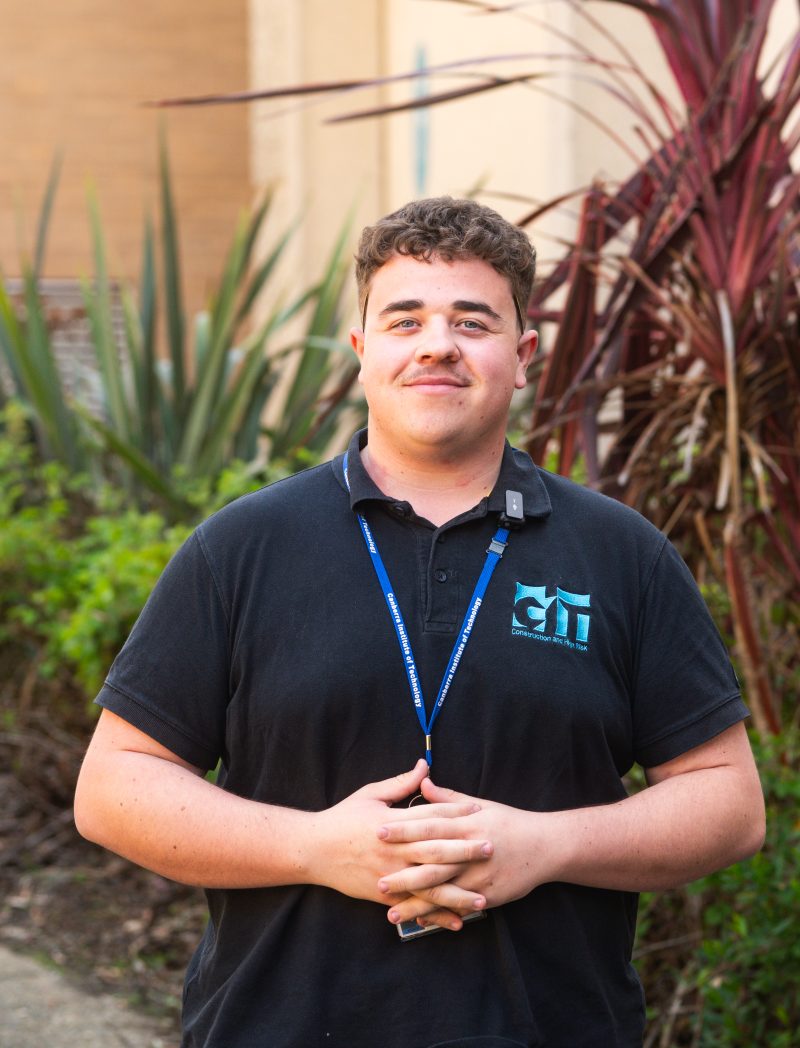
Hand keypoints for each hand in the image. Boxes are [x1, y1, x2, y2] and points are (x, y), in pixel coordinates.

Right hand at [306, 761, 488, 909]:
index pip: (428, 816)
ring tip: (483, 899)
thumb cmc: (343, 818)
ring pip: (428, 885)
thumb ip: (400, 784)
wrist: (313, 850)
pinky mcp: (383, 896)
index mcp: (391, 822)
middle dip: (464, 850)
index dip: (455, 813)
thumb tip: (425, 766)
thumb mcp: (370, 795)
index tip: (478, 811)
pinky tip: (457, 921)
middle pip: (434, 850)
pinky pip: (414, 906)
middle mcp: (392, 850)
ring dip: (457, 893)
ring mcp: (389, 875)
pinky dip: (435, 915)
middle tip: (490, 848)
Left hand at [376, 777, 552, 928]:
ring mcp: (478, 877)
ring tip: (390, 912)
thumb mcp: (479, 805)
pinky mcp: (487, 895)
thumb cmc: (508, 822)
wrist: (545, 846)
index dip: (403, 829)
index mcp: (465, 825)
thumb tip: (423, 782)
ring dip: (416, 904)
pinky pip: (458, 907)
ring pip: (443, 892)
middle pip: (432, 863)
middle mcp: (469, 851)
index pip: (429, 825)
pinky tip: (420, 922)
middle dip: (403, 874)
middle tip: (377, 881)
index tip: (378, 831)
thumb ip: (447, 799)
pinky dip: (439, 915)